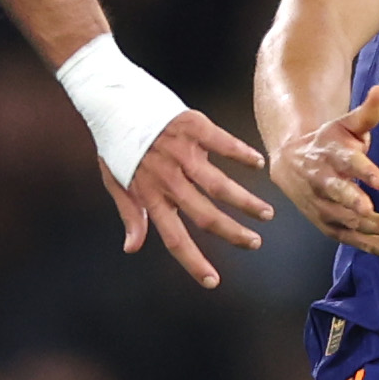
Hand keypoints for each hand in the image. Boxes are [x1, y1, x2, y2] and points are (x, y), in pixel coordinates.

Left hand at [98, 110, 274, 289]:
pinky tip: (258, 164)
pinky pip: (224, 144)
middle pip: (205, 216)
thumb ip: (130, 215)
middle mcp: (167, 179)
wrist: (112, 98)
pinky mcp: (193, 126)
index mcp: (149, 196)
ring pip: (220, 185)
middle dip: (233, 234)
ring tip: (266, 214)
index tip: (213, 282)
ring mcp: (181, 152)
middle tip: (254, 243)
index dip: (193, 263)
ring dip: (246, 202)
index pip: (174, 238)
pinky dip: (242, 154)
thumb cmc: (114, 143)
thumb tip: (132, 249)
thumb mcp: (115, 182)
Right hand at [271, 84, 378, 260]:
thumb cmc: (326, 143)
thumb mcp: (344, 124)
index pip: (347, 164)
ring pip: (352, 225)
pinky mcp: (331, 227)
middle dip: (359, 207)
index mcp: (329, 156)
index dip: (363, 172)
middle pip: (342, 198)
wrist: (290, 164)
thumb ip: (367, 113)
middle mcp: (324, 185)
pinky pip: (357, 241)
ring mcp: (326, 209)